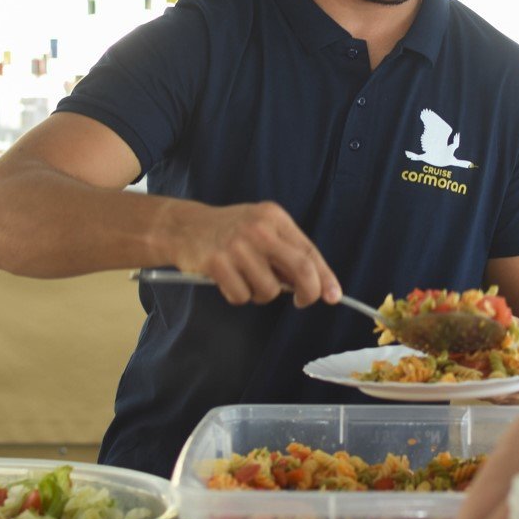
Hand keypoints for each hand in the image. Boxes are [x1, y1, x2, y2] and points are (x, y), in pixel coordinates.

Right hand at [169, 200, 340, 307]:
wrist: (185, 226)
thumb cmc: (229, 231)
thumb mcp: (260, 226)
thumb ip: (285, 250)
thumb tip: (312, 283)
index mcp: (274, 217)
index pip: (308, 251)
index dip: (325, 277)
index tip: (334, 295)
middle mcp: (259, 229)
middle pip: (300, 270)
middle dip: (308, 292)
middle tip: (302, 301)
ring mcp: (237, 246)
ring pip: (269, 290)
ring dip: (260, 294)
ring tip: (246, 279)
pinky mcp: (217, 263)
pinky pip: (242, 297)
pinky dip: (238, 295)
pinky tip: (228, 280)